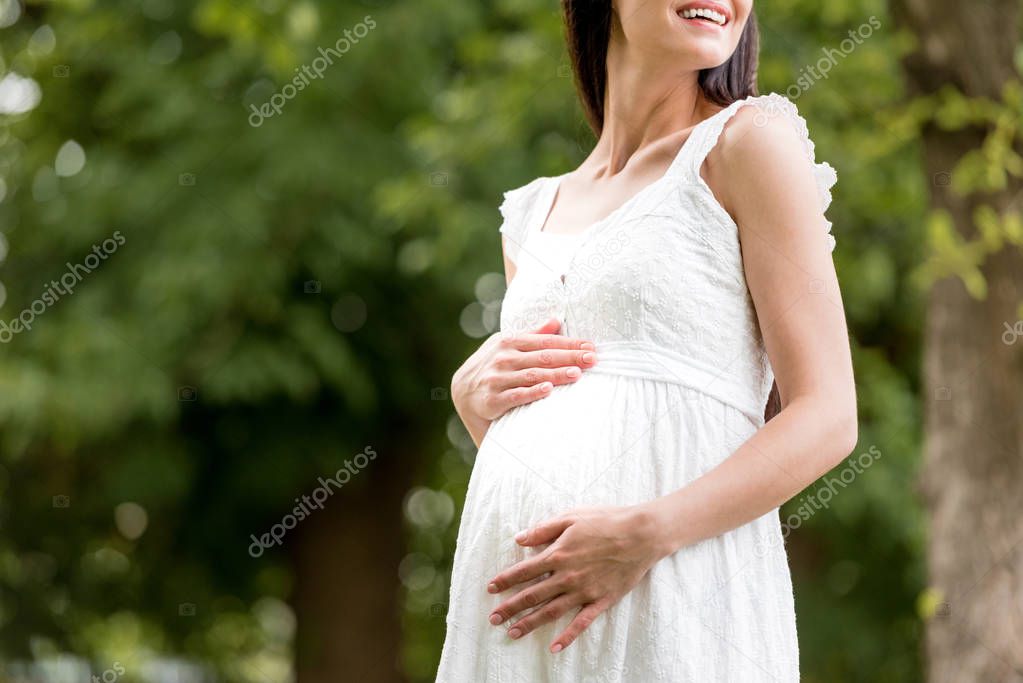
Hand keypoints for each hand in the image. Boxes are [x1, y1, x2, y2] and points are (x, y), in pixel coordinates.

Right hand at [451, 319, 595, 444]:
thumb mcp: (508, 346)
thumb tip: (557, 320)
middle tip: (592, 359)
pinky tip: (548, 390)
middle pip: (543, 357)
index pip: (545, 341)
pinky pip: (516, 395)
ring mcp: (496, 378)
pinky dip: (532, 392)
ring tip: (577, 374)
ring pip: (532, 375)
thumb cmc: (493, 366)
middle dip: (569, 357)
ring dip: (556, 374)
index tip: (590, 347)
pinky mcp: (492, 399)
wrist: (463, 392)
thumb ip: (532, 335)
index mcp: (509, 341)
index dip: (569, 343)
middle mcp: (502, 358)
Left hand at [486, 504, 668, 652]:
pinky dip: (567, 636)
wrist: (641, 534)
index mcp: (558, 554)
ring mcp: (584, 591)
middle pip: (532, 595)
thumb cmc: (605, 520)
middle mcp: (567, 576)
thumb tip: (519, 539)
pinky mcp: (601, 600)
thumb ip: (543, 529)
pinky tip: (555, 647)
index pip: (523, 571)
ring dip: (530, 624)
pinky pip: (581, 622)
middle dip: (510, 608)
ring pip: (551, 612)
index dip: (505, 581)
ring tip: (512, 633)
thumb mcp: (571, 516)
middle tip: (493, 619)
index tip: (490, 588)